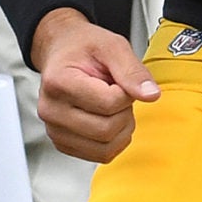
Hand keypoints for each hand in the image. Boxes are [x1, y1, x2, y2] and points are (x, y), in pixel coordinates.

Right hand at [31, 8, 159, 162]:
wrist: (64, 51)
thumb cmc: (84, 48)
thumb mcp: (113, 46)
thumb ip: (133, 71)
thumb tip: (150, 94)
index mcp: (59, 82)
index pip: (108, 104)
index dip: (126, 93)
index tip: (120, 82)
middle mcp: (51, 110)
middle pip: (105, 130)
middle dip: (124, 113)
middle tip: (119, 94)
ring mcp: (54, 129)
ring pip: (103, 148)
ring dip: (121, 129)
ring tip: (114, 107)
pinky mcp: (62, 142)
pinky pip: (98, 155)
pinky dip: (113, 141)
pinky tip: (108, 120)